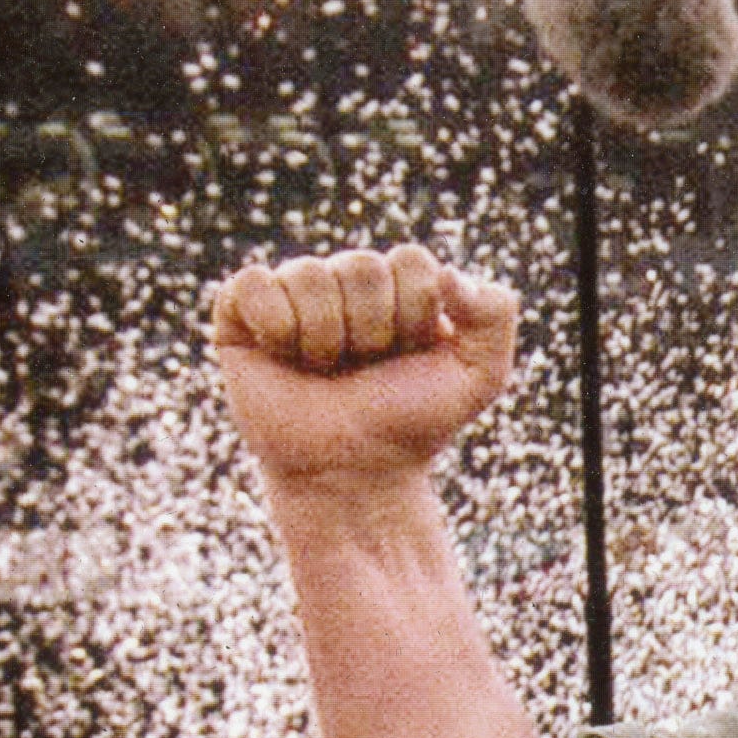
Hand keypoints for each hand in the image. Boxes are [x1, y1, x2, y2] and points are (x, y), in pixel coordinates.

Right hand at [210, 245, 521, 491]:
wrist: (353, 475)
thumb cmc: (410, 425)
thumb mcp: (480, 376)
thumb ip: (495, 315)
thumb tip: (449, 272)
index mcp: (398, 284)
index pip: (412, 262)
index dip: (415, 316)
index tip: (408, 357)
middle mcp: (344, 280)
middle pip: (362, 267)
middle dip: (372, 331)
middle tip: (363, 369)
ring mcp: (292, 293)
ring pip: (309, 275)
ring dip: (326, 339)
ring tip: (324, 371)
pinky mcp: (242, 313)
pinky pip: (255, 285)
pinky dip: (276, 327)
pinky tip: (284, 359)